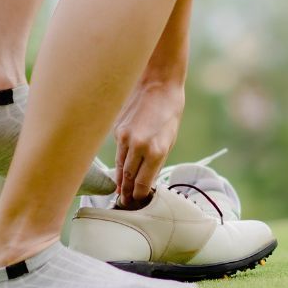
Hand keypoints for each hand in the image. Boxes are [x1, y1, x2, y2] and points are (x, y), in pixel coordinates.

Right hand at [113, 80, 185, 205]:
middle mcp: (138, 146)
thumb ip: (158, 159)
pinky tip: (120, 168)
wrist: (159, 84)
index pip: (142, 183)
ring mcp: (124, 138)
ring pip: (119, 166)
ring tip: (120, 193)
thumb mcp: (171, 137)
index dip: (139, 195)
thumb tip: (147, 178)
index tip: (137, 203)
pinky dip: (120, 160)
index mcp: (156, 150)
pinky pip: (118, 151)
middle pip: (127, 178)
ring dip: (120, 181)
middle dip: (126, 192)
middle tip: (125, 204)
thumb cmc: (170, 110)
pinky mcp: (116, 131)